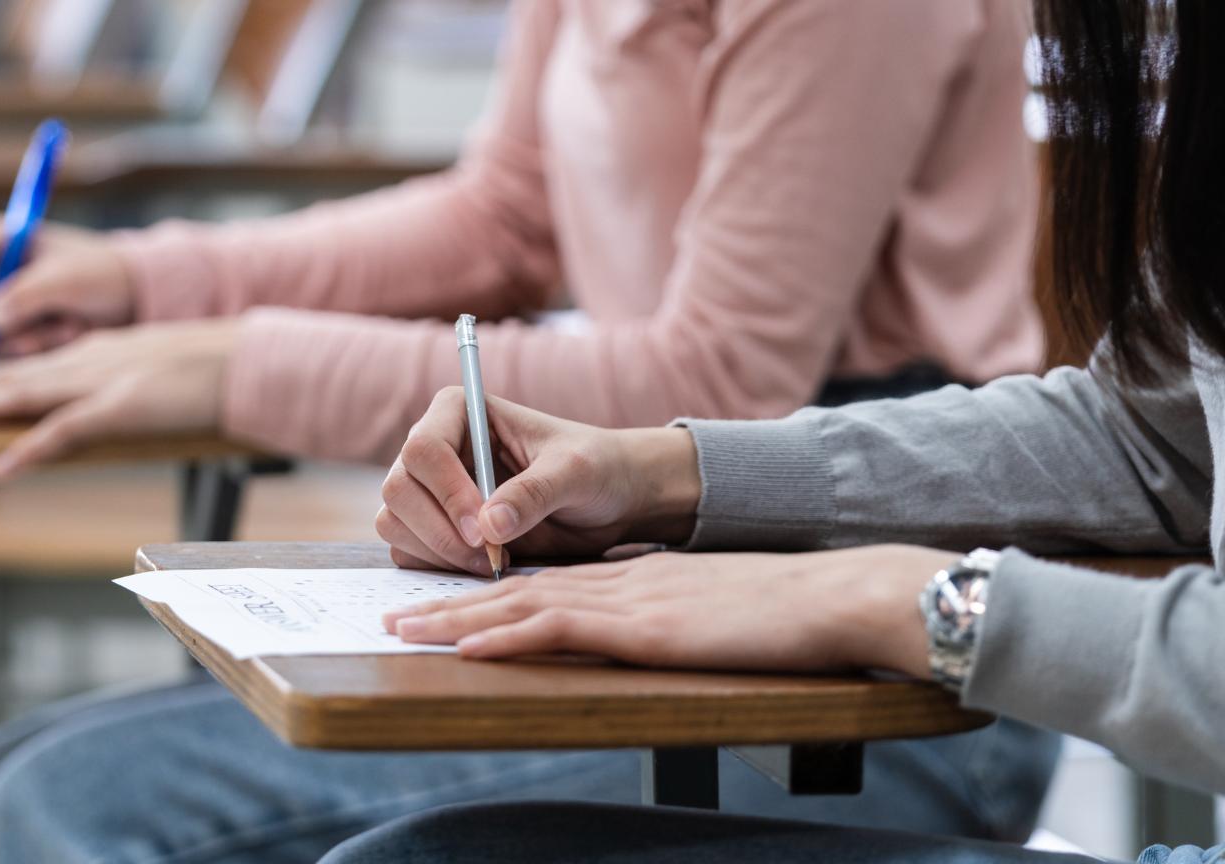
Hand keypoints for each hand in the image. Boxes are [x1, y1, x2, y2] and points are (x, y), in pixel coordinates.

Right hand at [0, 214, 137, 356]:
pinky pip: (4, 353)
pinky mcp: (13, 329)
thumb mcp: (67, 280)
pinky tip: (67, 334)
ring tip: (70, 327)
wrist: (135, 296)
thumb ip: (26, 296)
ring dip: (27, 341)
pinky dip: (37, 350)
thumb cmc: (104, 274)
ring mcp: (0, 301)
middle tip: (37, 338)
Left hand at [0, 320, 236, 479]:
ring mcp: (102, 382)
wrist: (246, 360)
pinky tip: (1, 465)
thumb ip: (121, 389)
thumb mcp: (155, 376)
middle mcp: (88, 362)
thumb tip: (98, 412)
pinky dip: (30, 448)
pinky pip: (65, 430)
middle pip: (10, 379)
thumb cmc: (211, 371)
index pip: (29, 370)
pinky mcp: (122, 406)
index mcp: (97, 355)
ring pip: (22, 395)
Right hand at [378, 387, 700, 576]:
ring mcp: (428, 489)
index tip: (485, 531)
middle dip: (439, 530)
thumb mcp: (576, 472)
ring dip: (437, 552)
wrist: (607, 501)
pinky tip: (483, 566)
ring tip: (493, 561)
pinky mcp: (432, 526)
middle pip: (398, 489)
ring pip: (394, 522)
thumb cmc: (595, 468)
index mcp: (459, 411)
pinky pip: (408, 551)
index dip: (448, 493)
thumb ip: (535, 492)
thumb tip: (489, 526)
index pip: (423, 448)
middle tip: (489, 556)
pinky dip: (437, 567)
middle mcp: (435, 447)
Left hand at [384, 545, 956, 678]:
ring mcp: (627, 600)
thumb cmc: (783, 609)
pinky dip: (507, 636)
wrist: (830, 594)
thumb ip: (671, 615)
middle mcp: (618, 581)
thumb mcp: (710, 608)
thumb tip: (646, 630)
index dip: (487, 593)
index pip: (544, 583)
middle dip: (450, 603)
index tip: (444, 605)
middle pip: (516, 588)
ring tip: (405, 628)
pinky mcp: (642, 626)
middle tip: (396, 614)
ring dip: (456, 618)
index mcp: (632, 577)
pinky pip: (559, 629)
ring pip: (521, 604)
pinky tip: (468, 644)